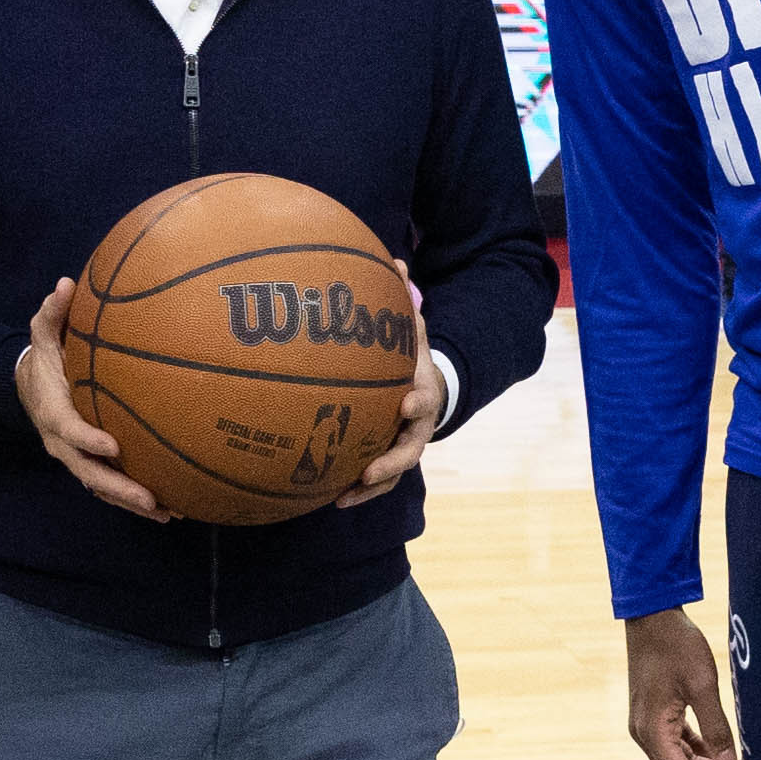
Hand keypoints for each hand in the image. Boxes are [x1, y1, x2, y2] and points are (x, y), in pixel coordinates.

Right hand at [18, 277, 168, 518]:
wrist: (29, 388)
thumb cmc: (45, 358)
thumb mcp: (43, 333)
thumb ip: (53, 313)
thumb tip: (65, 284)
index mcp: (53, 412)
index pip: (69, 430)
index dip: (89, 440)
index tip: (113, 446)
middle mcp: (62, 443)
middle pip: (89, 473)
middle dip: (119, 488)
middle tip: (149, 497)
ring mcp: (75, 458)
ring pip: (102, 487)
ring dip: (132, 502)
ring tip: (167, 512)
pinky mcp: (89, 465)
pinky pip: (111, 487)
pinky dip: (136, 500)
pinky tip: (169, 508)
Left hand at [343, 317, 442, 501]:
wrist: (429, 387)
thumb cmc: (411, 356)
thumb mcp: (413, 328)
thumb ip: (403, 301)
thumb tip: (395, 260)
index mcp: (423, 390)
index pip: (425, 397)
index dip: (417, 401)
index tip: (403, 404)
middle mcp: (418, 424)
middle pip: (412, 448)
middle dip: (392, 461)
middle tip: (368, 471)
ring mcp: (406, 445)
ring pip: (395, 472)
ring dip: (372, 487)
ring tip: (344, 496)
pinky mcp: (391, 459)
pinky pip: (378, 481)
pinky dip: (358, 493)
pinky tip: (331, 499)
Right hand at [623, 606, 747, 759]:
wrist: (652, 615)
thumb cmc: (676, 645)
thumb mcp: (703, 684)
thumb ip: (717, 728)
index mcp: (652, 732)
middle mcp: (645, 735)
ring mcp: (649, 726)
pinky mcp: (656, 716)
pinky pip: (680, 746)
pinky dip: (702, 754)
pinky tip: (726, 755)